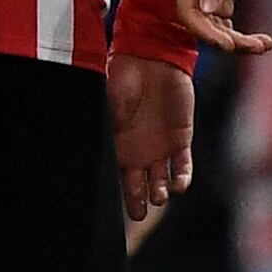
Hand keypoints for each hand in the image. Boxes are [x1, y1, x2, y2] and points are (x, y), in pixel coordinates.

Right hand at [108, 53, 196, 239]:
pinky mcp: (180, 138)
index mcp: (117, 146)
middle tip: (139, 214)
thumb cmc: (121, 79)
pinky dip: (182, 178)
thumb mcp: (104, 107)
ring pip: (161, 181)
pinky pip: (183, 165)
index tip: (115, 210)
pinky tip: (178, 185)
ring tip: (158, 195)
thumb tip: (88, 153)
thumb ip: (101, 130)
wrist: (150, 57)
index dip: (117, 195)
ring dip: (160, 192)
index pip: (116, 178)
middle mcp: (138, 152)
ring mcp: (160, 146)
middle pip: (138, 187)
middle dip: (139, 203)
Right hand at [177, 0, 271, 54]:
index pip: (188, 13)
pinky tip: (264, 42)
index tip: (227, 44)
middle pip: (204, 26)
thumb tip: (208, 9)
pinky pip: (230, 25)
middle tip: (253, 47)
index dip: (205, 32)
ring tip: (264, 45)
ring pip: (218, 29)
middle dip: (227, 40)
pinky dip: (245, 35)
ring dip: (240, 41)